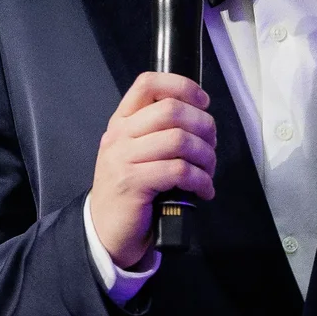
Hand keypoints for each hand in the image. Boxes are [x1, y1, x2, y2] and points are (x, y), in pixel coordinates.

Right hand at [89, 72, 216, 267]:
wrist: (105, 232)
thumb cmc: (130, 192)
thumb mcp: (137, 154)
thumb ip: (157, 133)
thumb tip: (200, 119)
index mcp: (121, 122)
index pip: (148, 84)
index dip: (183, 86)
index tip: (203, 104)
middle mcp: (119, 136)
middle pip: (171, 110)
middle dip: (203, 126)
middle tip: (211, 146)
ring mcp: (123, 159)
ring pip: (179, 140)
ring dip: (206, 156)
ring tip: (208, 172)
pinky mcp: (132, 184)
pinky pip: (178, 171)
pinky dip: (200, 180)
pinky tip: (204, 190)